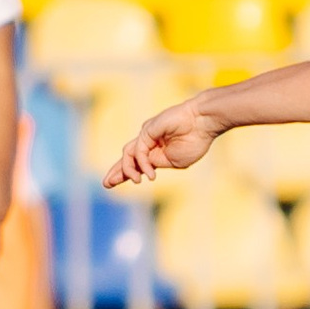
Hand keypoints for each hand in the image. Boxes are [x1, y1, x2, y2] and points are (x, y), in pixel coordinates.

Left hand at [104, 98, 220, 188]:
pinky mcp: (147, 130)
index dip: (124, 173)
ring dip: (129, 170)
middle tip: (106, 184)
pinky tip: (150, 174)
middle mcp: (148, 141)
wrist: (203, 124)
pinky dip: (142, 163)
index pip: (135, 163)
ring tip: (136, 181)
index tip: (111, 183)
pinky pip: (139, 150)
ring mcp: (146, 134)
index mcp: (155, 151)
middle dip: (117, 171)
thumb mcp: (175, 162)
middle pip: (127, 157)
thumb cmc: (194, 141)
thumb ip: (157, 164)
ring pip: (128, 154)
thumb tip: (142, 167)